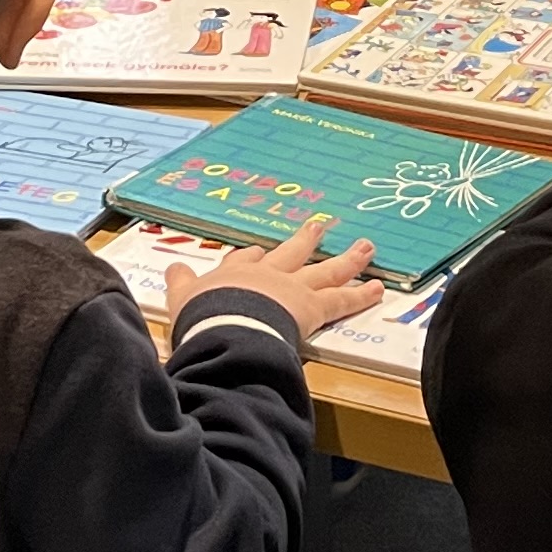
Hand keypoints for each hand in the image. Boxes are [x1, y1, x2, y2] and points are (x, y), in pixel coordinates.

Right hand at [169, 214, 383, 336]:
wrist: (223, 325)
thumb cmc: (201, 317)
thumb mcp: (181, 300)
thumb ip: (180, 286)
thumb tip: (173, 269)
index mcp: (232, 276)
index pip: (244, 261)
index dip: (253, 257)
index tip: (258, 252)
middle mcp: (265, 275)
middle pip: (288, 254)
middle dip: (304, 241)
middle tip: (318, 227)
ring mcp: (291, 288)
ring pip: (324, 271)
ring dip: (346, 259)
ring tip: (366, 248)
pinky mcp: (311, 307)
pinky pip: (340, 300)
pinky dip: (360, 295)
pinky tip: (378, 289)